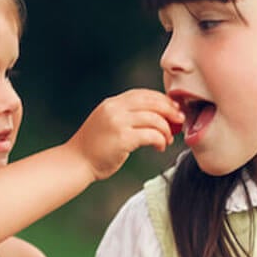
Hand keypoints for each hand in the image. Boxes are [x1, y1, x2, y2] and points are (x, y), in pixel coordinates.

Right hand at [67, 89, 182, 179]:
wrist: (76, 162)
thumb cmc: (94, 147)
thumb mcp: (108, 122)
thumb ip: (127, 116)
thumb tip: (157, 116)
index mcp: (112, 103)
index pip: (143, 94)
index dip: (162, 100)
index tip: (174, 109)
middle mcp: (114, 109)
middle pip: (152, 103)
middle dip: (170, 111)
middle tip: (180, 121)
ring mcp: (117, 123)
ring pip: (155, 119)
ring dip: (166, 130)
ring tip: (167, 139)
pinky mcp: (122, 139)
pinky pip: (151, 135)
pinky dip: (160, 140)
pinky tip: (160, 147)